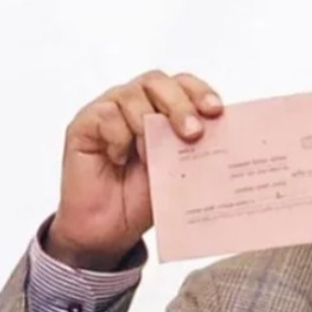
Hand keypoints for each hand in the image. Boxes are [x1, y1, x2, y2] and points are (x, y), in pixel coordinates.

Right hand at [46, 71, 223, 269]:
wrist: (109, 228)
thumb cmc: (144, 196)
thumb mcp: (179, 172)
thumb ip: (194, 150)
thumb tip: (226, 138)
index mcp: (165, 109)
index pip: (184, 84)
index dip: (201, 92)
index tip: (216, 112)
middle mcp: (137, 103)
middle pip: (158, 83)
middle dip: (180, 105)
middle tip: (192, 133)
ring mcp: (110, 110)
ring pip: (131, 95)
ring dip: (147, 123)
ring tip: (152, 155)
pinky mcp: (84, 125)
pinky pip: (105, 115)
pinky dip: (118, 136)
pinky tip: (121, 158)